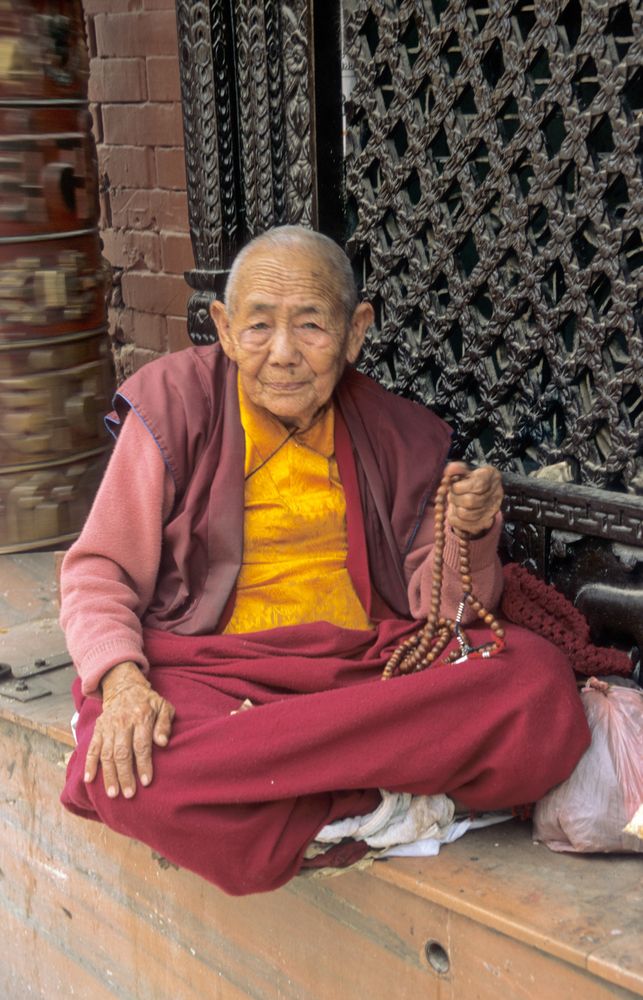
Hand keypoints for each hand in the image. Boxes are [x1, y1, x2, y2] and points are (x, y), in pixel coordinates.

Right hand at [84, 661, 174, 798]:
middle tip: (129, 794)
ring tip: (113, 793)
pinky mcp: (98, 729)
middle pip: (122, 752)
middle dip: (125, 775)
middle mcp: (122, 722)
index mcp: (141, 717)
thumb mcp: (163, 707)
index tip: (146, 782)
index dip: (143, 764)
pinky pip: (92, 748)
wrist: (124, 687)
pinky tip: (90, 780)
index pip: (141, 745)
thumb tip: (162, 742)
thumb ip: (165, 724)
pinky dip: (89, 764)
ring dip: (109, 775)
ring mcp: (108, 726)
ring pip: (106, 754)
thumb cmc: (148, 702)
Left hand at [444, 461, 502, 535]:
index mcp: (491, 476)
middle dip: (455, 498)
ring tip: (455, 503)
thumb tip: (449, 471)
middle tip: (452, 495)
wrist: (482, 492)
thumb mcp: (465, 470)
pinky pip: (464, 525)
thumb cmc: (471, 479)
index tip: (453, 486)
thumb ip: (457, 468)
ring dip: (454, 509)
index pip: (477, 485)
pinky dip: (455, 519)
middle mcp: (495, 494)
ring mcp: (491, 510)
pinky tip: (456, 512)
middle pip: (470, 501)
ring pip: (466, 515)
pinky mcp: (484, 523)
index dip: (460, 487)